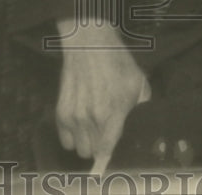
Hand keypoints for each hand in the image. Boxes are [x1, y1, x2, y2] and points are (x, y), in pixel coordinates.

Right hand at [55, 19, 150, 164]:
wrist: (89, 43)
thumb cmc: (117, 62)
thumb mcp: (138, 83)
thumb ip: (141, 108)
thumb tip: (140, 126)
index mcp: (111, 113)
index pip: (106, 151)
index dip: (109, 158)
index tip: (112, 157)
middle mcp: (90, 119)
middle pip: (91, 152)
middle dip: (99, 147)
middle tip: (106, 135)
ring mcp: (73, 116)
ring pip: (78, 149)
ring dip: (86, 143)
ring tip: (93, 130)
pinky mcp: (60, 111)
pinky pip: (64, 140)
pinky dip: (72, 137)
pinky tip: (80, 127)